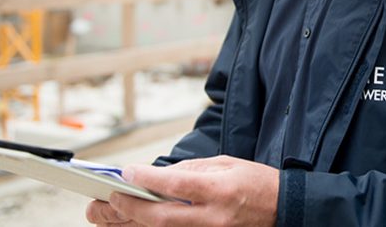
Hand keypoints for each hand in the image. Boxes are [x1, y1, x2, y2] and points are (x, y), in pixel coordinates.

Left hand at [85, 155, 278, 226]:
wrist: (283, 210)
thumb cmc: (255, 184)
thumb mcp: (226, 164)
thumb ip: (192, 169)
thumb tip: (158, 176)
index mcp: (220, 190)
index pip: (178, 184)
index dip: (148, 179)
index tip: (126, 172)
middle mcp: (213, 218)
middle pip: (162, 218)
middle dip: (129, 209)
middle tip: (106, 199)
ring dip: (129, 224)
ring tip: (102, 214)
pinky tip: (128, 224)